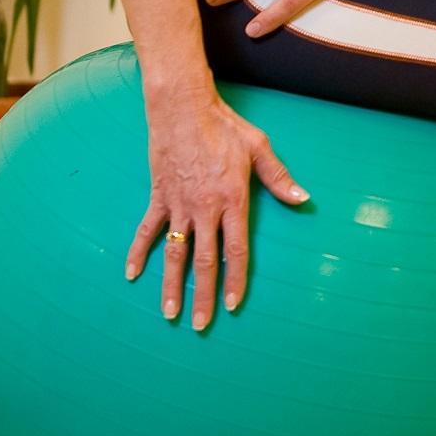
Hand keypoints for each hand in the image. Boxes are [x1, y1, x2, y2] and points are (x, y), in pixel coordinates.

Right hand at [127, 88, 307, 328]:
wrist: (184, 109)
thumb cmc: (226, 128)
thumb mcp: (259, 149)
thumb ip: (279, 179)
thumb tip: (303, 200)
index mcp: (232, 200)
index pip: (236, 250)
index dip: (235, 279)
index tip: (232, 305)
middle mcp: (205, 209)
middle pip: (205, 261)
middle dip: (203, 295)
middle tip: (200, 325)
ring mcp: (179, 205)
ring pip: (174, 253)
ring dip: (171, 285)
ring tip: (169, 313)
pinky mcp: (159, 197)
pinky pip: (147, 230)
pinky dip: (138, 252)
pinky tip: (132, 275)